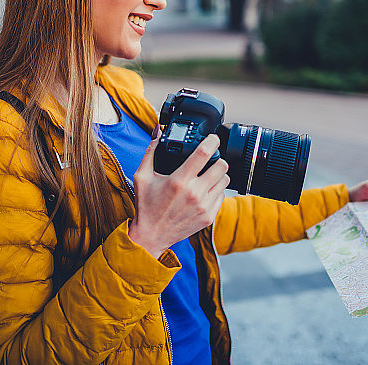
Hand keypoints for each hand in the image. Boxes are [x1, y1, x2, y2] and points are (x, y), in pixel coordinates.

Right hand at [128, 130, 229, 257]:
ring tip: (207, 175)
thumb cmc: (146, 205)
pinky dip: (216, 190)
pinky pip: (222, 196)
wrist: (151, 235)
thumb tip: (158, 131)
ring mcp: (203, 206)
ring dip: (218, 175)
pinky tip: (205, 190)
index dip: (212, 141)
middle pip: (222, 166)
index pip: (204, 153)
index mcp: (179, 181)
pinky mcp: (208, 217)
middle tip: (210, 159)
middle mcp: (194, 193)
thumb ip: (151, 151)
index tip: (213, 138)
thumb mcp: (142, 176)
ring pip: (225, 180)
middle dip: (218, 159)